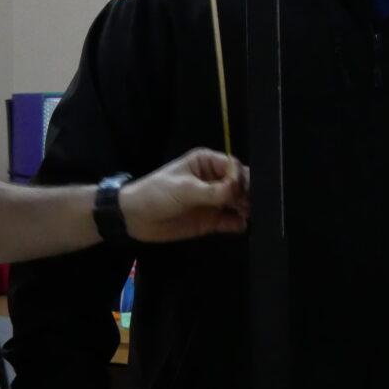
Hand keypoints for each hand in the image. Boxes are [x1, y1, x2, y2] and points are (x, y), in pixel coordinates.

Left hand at [120, 148, 250, 241]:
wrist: (134, 218)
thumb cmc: (157, 194)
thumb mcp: (184, 189)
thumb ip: (213, 191)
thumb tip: (239, 191)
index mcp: (207, 162)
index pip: (233, 166)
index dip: (241, 177)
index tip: (243, 190)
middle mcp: (214, 179)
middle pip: (240, 184)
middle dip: (249, 192)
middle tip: (254, 204)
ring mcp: (214, 200)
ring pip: (239, 202)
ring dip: (247, 208)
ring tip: (251, 215)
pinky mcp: (211, 220)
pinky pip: (231, 221)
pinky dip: (239, 223)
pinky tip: (241, 225)